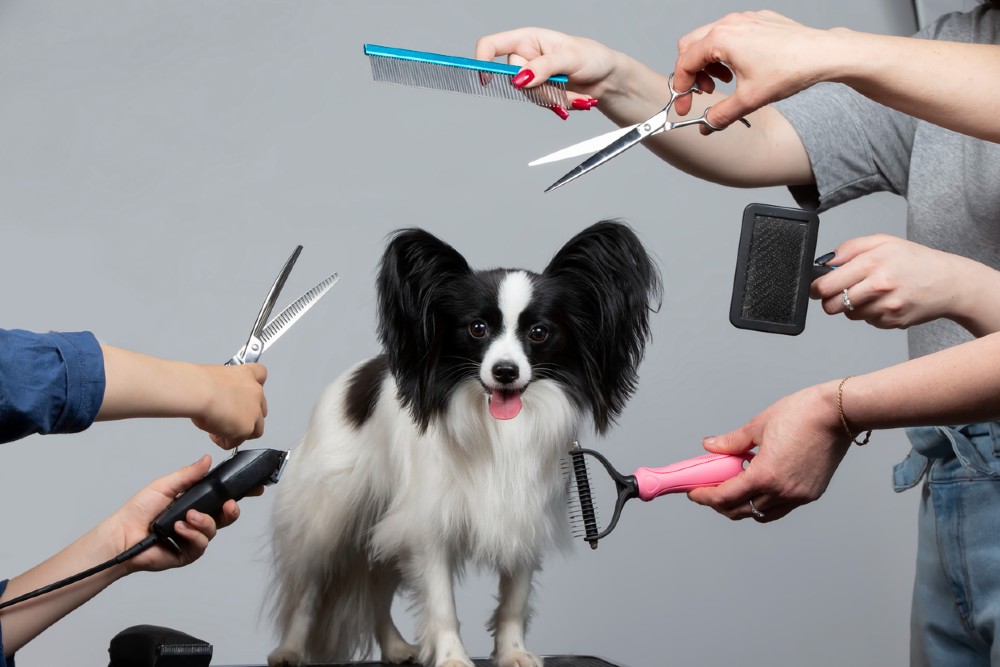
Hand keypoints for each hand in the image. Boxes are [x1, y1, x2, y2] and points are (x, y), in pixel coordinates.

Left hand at [105, 456, 244, 572]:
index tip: (255, 488)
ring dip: (204, 522)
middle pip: (226, 516)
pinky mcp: (187, 554)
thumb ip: (188, 474)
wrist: (122, 534)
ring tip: (188, 517)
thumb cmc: (139, 510)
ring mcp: (194, 538)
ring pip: (214, 530)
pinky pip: (201, 544)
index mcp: (195, 503)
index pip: (223, 498)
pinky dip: (192, 535)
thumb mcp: (165, 485)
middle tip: (229, 505)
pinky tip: (179, 529)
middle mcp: (197, 521)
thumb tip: (207, 459)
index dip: (240, 494)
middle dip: (233, 510)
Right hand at [193, 363, 267, 448]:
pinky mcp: (247, 428)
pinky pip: (237, 442)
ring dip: (241, 432)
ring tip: (221, 429)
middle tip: (228, 418)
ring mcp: (254, 411)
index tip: (244, 393)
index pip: (261, 375)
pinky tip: (213, 434)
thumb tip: (221, 400)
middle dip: (247, 416)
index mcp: (246, 375)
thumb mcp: (215, 378)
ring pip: (256, 429)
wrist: (199, 392)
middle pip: (261, 408)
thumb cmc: (199, 383)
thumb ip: (226, 389)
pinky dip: (225, 441)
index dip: (254, 385)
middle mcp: (255, 392)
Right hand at [475, 27, 618, 115]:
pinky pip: (538, 103)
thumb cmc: (592, 57)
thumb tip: (520, 78)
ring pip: (526, 94)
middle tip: (560, 85)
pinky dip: (556, 104)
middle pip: (511, 77)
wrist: (607, 78)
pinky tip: (571, 97)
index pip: (492, 45)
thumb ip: (544, 67)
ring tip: (572, 91)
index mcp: (528, 38)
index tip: (486, 79)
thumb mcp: (570, 58)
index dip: (482, 60)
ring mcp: (532, 75)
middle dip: (537, 86)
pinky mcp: (540, 91)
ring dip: (550, 97)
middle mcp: (526, 55)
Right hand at [672, 11, 831, 127]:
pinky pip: (730, 33)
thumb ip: (720, 115)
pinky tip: (741, 68)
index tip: (685, 105)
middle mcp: (729, 24)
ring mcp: (744, 19)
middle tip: (705, 92)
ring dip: (709, 62)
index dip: (681, 88)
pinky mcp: (757, 20)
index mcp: (721, 39)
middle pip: (690, 46)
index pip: (685, 63)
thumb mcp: (748, 100)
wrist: (822, 54)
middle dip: (692, 72)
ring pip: (709, 38)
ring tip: (725, 81)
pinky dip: (726, 52)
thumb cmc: (788, 70)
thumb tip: (706, 125)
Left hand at [688, 382, 851, 521]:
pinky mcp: (811, 494)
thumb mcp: (758, 425)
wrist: (839, 413)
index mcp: (766, 475)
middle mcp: (783, 491)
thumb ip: (732, 442)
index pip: (726, 496)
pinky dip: (763, 502)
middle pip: (741, 510)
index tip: (693, 492)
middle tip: (708, 491)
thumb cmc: (802, 414)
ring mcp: (799, 496)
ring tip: (731, 489)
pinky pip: (780, 508)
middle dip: (719, 504)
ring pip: (761, 513)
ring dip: (742, 506)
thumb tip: (710, 446)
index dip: (705, 496)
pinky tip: (756, 486)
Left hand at [811, 234, 999, 335]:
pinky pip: (867, 320)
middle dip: (830, 300)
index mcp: (873, 262)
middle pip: (832, 305)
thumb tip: (825, 261)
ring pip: (849, 314)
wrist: (949, 282)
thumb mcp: (884, 242)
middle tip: (838, 292)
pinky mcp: (892, 322)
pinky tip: (885, 300)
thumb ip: (850, 248)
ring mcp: (886, 307)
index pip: (827, 284)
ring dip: (852, 305)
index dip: (815, 288)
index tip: (816, 287)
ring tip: (871, 292)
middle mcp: (879, 286)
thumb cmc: (916, 260)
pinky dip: (870, 312)